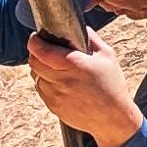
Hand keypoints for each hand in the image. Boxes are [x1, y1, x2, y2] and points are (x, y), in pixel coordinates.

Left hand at [27, 31, 141, 146]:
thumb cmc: (112, 85)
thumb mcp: (107, 56)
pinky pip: (41, 89)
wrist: (112, 118)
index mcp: (75, 65)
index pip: (42, 50)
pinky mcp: (53, 106)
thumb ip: (91, 38)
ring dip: (40, 68)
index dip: (35, 41)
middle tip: (43, 48)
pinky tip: (59, 81)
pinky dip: (45, 82)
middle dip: (35, 52)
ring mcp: (56, 95)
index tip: (36, 37)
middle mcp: (62, 80)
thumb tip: (78, 27)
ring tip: (54, 66)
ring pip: (35, 76)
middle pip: (34, 62)